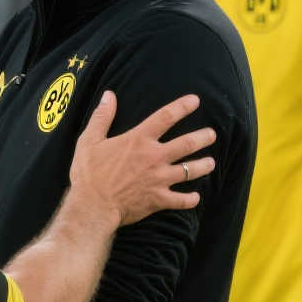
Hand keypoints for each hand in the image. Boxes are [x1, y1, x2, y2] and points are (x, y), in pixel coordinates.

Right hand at [68, 92, 217, 226]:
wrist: (93, 206)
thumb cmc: (89, 174)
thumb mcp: (89, 141)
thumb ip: (102, 117)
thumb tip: (109, 95)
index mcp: (138, 140)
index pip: (165, 117)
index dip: (182, 107)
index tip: (195, 100)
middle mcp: (154, 157)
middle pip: (187, 144)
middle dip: (203, 137)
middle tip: (212, 134)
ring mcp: (159, 179)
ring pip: (190, 170)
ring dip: (203, 166)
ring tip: (211, 163)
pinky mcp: (159, 199)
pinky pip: (181, 200)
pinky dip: (190, 199)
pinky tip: (196, 197)